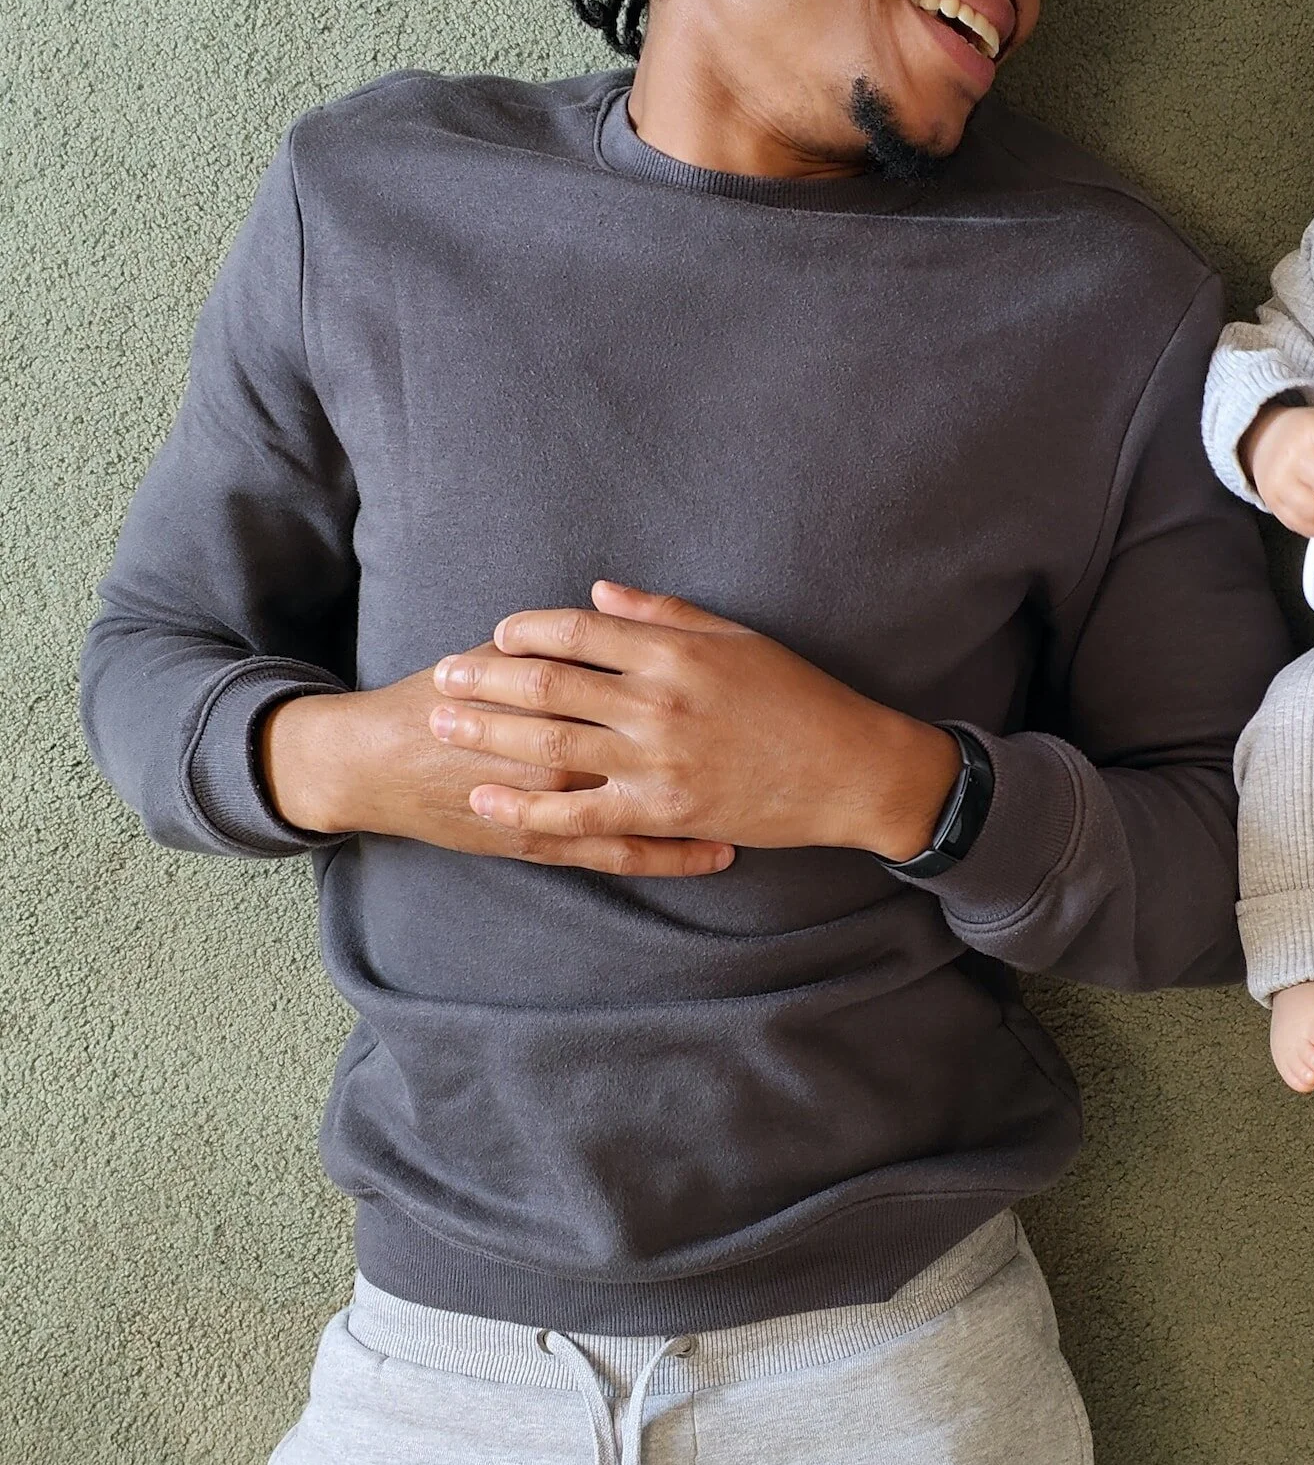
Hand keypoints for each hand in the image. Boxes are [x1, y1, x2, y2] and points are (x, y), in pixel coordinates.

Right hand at [259, 654, 732, 875]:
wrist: (375, 760)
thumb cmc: (442, 695)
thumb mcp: (500, 650)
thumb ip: (560, 636)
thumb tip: (613, 607)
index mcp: (555, 693)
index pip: (642, 686)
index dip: (707, 690)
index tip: (763, 690)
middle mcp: (561, 750)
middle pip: (657, 748)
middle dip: (723, 748)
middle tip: (787, 745)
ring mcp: (552, 806)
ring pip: (649, 808)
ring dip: (713, 807)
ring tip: (773, 803)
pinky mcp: (540, 846)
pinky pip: (618, 856)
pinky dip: (672, 857)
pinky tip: (717, 854)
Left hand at [426, 581, 962, 872]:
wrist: (849, 770)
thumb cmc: (799, 697)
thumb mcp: (738, 638)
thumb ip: (665, 614)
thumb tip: (599, 594)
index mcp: (675, 651)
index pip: (579, 630)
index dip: (528, 629)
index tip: (498, 633)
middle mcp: (658, 701)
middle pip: (549, 682)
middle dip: (487, 676)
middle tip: (444, 673)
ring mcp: (656, 761)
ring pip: (549, 741)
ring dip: (488, 730)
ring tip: (444, 721)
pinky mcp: (660, 812)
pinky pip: (576, 813)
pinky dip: (525, 805)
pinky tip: (487, 798)